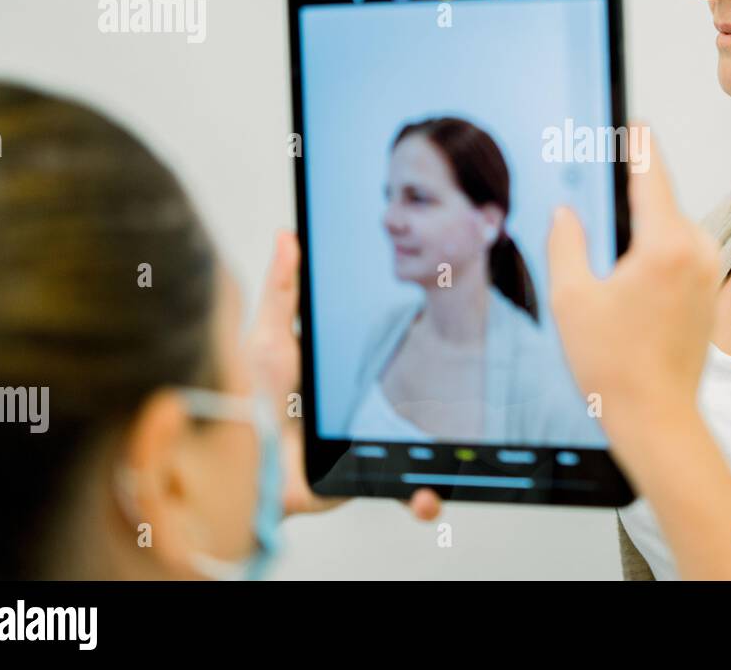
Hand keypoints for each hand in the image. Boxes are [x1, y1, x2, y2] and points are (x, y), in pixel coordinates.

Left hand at [245, 230, 440, 521]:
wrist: (248, 470)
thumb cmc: (251, 400)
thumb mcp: (268, 338)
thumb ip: (282, 291)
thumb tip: (287, 234)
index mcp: (342, 367)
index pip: (390, 346)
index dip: (421, 333)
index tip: (451, 308)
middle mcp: (364, 403)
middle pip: (421, 395)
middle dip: (452, 395)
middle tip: (482, 377)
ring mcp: (371, 440)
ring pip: (424, 444)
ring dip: (448, 450)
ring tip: (465, 447)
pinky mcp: (369, 476)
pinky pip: (408, 487)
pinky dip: (426, 496)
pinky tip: (428, 495)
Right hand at [546, 122, 719, 446]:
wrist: (657, 419)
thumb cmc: (614, 368)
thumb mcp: (571, 299)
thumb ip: (566, 242)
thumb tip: (567, 211)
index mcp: (666, 245)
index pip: (652, 173)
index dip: (637, 143)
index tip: (632, 120)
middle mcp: (698, 251)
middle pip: (659, 201)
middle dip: (628, 199)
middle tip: (593, 205)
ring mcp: (709, 271)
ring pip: (669, 228)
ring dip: (641, 232)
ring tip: (606, 264)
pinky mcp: (711, 290)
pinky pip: (680, 253)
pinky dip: (654, 255)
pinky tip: (627, 285)